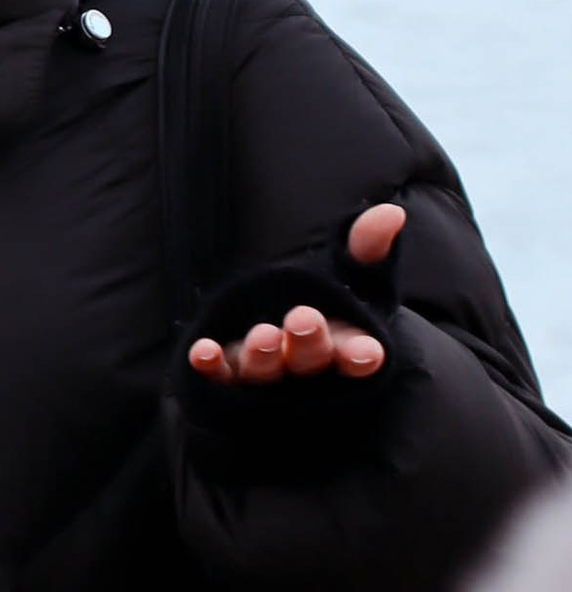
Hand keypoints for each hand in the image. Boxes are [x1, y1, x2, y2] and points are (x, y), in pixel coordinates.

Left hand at [188, 203, 403, 383]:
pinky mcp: (230, 378)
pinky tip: (201, 351)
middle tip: (303, 319)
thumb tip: (391, 213)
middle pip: (309, 357)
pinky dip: (211, 364)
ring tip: (264, 334)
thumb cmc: (329, 307)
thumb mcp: (351, 277)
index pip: (357, 354)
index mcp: (342, 344)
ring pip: (265, 370)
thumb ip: (367, 248)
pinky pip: (219, 374)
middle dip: (308, 341)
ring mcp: (268, 377)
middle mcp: (306, 366)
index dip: (361, 355)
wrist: (279, 336)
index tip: (367, 351)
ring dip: (263, 355)